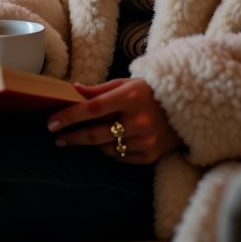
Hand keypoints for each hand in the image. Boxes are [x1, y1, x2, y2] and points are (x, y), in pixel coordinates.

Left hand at [47, 77, 182, 164]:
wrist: (188, 107)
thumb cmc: (151, 92)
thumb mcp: (127, 83)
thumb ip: (99, 89)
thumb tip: (72, 90)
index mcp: (132, 96)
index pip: (93, 108)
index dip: (70, 116)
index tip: (51, 122)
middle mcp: (139, 119)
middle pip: (95, 134)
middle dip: (71, 136)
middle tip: (56, 136)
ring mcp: (145, 140)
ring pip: (105, 148)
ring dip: (93, 142)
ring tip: (90, 134)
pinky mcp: (150, 156)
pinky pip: (120, 158)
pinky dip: (111, 150)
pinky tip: (112, 141)